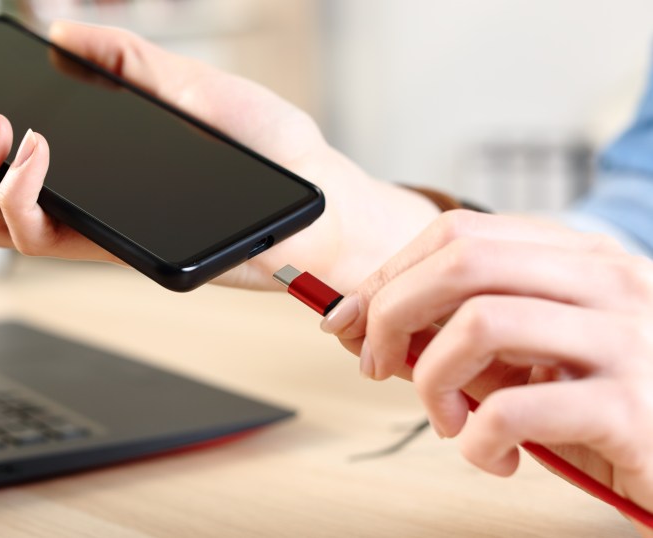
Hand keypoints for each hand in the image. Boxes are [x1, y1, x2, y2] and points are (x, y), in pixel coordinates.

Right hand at [0, 20, 438, 290]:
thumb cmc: (263, 146)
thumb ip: (126, 61)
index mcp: (85, 159)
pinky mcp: (111, 249)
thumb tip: (65, 32)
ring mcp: (90, 227)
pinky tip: (30, 153)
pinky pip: (36, 239)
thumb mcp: (190, 85)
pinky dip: (17, 197)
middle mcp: (76, 198)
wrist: (314, 200)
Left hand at [323, 210, 652, 534]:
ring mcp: (626, 338)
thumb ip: (460, 336)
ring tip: (449, 420)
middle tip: (376, 364)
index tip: (353, 316)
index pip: (460, 234)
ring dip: (433, 381)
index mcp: (582, 259)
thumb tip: (362, 322)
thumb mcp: (530, 361)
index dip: (390, 273)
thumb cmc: (607, 410)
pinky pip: (513, 410)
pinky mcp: (630, 408)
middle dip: (392, 313)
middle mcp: (608, 282)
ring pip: (479, 324)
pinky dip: (476, 439)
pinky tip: (492, 455)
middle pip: (461, 262)